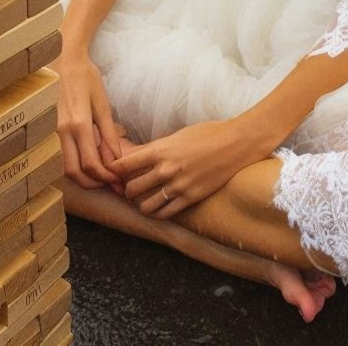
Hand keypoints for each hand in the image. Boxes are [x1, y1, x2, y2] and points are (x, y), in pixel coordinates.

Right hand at [57, 50, 122, 189]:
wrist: (66, 62)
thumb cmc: (87, 78)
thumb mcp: (102, 103)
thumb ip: (108, 133)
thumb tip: (116, 158)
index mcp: (78, 124)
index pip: (90, 163)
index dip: (105, 176)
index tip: (118, 179)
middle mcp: (62, 132)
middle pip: (74, 172)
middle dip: (93, 183)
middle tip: (110, 183)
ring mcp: (54, 132)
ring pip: (66, 167)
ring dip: (83, 177)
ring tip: (102, 175)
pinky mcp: (52, 130)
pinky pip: (63, 156)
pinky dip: (76, 165)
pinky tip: (91, 162)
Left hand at [108, 120, 257, 219]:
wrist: (235, 144)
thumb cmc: (206, 134)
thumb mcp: (176, 136)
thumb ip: (155, 148)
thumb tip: (135, 157)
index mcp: (160, 150)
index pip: (124, 165)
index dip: (113, 171)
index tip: (112, 173)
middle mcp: (165, 169)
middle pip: (131, 189)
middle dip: (126, 190)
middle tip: (128, 188)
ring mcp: (178, 186)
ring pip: (145, 206)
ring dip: (140, 204)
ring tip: (143, 200)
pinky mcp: (190, 198)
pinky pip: (164, 213)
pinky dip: (157, 212)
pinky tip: (158, 207)